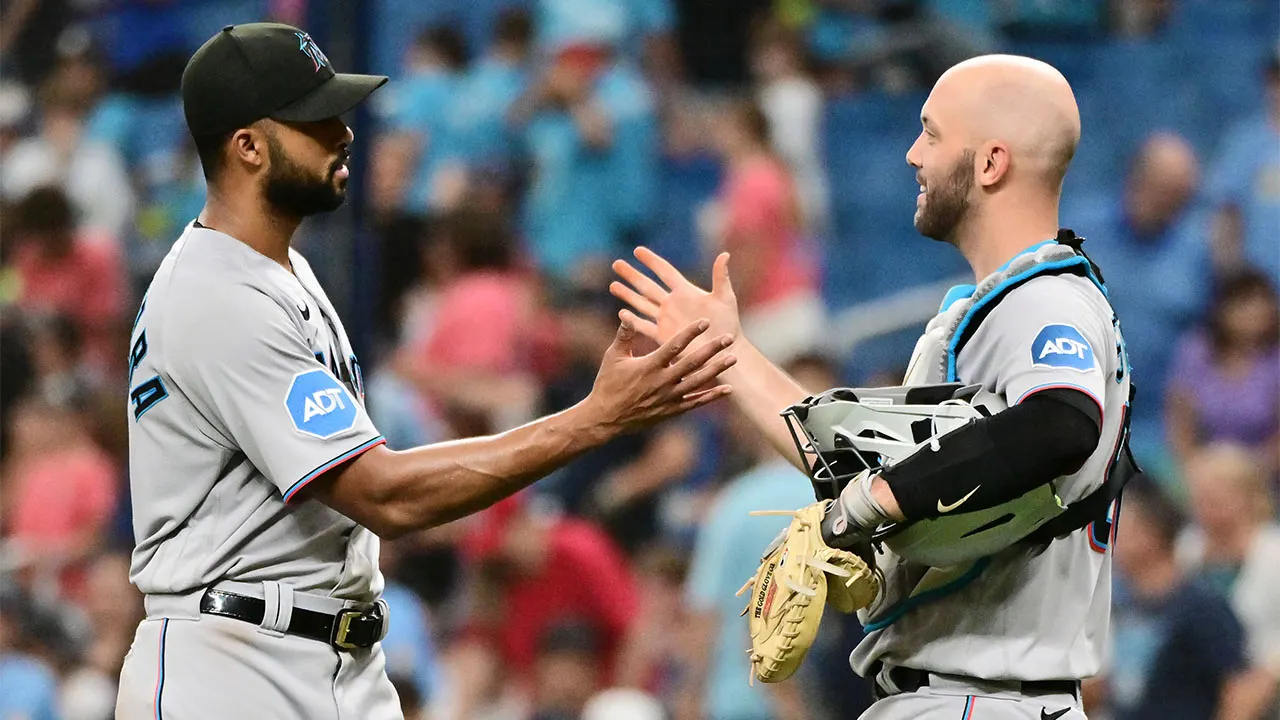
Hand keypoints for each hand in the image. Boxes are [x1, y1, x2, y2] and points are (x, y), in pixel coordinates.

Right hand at [585, 314, 735, 434]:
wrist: (606, 419)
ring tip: (733, 359)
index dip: (690, 333)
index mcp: (649, 366)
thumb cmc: (608, 384)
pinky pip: (695, 403)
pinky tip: (728, 390)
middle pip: (692, 363)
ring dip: (717, 370)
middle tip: (729, 338)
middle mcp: (662, 382)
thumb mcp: (613, 357)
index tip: (705, 321)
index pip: (674, 346)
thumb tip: (626, 314)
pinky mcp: (672, 410)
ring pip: (698, 383)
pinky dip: (712, 397)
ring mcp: (669, 398)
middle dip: (712, 350)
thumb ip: (624, 335)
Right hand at [611, 247, 741, 347]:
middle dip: (632, 275)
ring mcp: (667, 320)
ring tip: (612, 285)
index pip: (665, 271)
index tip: (637, 250)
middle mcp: (673, 304)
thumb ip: (721, 277)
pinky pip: (645, 326)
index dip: (651, 261)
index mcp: (686, 292)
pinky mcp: (664, 336)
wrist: (723, 352)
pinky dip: (633, 321)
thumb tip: (724, 254)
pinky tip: (622, 314)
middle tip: (616, 264)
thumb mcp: (725, 299)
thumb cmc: (729, 325)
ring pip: (642, 304)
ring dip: (628, 295)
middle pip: (648, 286)